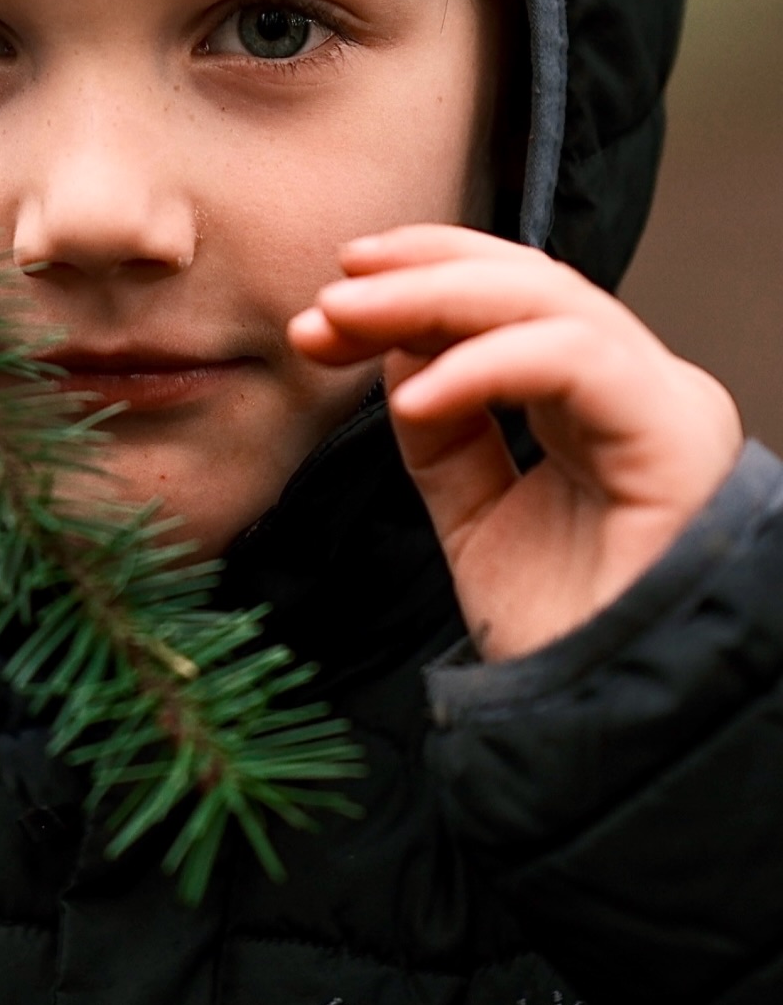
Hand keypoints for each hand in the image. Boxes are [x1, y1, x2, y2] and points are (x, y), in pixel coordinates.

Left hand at [288, 226, 743, 660]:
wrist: (608, 728)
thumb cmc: (562, 633)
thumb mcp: (474, 513)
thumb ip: (442, 430)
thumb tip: (395, 346)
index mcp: (594, 399)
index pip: (511, 295)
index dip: (420, 276)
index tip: (333, 294)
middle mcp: (638, 388)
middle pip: (525, 282)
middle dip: (414, 277)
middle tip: (328, 300)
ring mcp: (666, 405)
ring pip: (549, 301)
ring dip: (431, 299)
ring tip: (344, 323)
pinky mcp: (677, 435)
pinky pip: (576, 360)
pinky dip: (484, 365)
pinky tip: (414, 398)